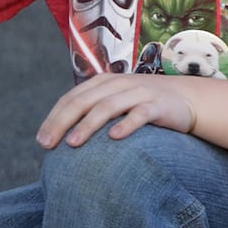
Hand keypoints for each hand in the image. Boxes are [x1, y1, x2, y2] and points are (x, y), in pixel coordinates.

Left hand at [37, 73, 197, 148]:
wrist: (186, 100)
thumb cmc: (141, 106)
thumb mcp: (114, 104)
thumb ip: (90, 113)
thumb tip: (59, 138)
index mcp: (102, 83)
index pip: (71, 99)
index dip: (54, 118)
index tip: (41, 141)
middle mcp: (118, 84)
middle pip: (84, 101)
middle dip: (62, 123)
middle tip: (47, 144)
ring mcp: (139, 92)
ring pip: (108, 106)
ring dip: (88, 125)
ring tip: (72, 143)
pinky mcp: (159, 104)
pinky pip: (141, 113)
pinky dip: (126, 124)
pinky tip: (113, 137)